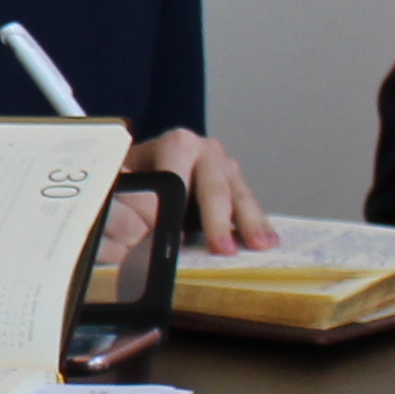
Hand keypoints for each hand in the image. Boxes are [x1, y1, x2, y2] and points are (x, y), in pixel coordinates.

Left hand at [128, 128, 272, 255]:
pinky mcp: (236, 184)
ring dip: (249, 223)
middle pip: (216, 187)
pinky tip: (269, 240)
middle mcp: (206, 150)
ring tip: (259, 246)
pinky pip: (249, 205)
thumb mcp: (126, 179)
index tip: (178, 236)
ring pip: (240, 196)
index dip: (178, 208)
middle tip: (222, 249)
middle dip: (218, 220)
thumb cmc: (136, 176)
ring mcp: (226, 166)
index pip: (179, 178)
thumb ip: (128, 192)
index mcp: (177, 144)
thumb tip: (139, 213)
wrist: (147, 167)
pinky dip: (258, 223)